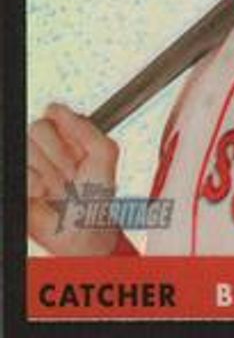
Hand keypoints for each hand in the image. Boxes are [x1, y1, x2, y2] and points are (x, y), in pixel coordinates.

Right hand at [27, 102, 120, 255]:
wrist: (84, 232)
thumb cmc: (96, 197)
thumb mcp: (105, 153)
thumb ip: (86, 127)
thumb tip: (62, 111)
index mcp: (67, 135)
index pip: (52, 112)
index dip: (64, 130)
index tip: (78, 150)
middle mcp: (46, 147)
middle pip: (38, 128)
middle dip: (59, 155)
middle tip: (72, 174)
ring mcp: (30, 165)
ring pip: (27, 149)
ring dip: (48, 173)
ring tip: (60, 188)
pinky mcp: (19, 182)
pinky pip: (19, 171)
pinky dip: (33, 184)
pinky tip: (44, 195)